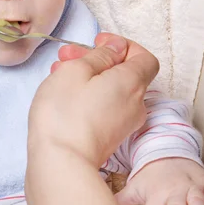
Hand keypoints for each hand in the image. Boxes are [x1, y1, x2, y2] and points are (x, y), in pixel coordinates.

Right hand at [28, 33, 158, 168]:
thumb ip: (100, 55)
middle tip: (68, 55)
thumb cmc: (65, 113)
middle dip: (97, 59)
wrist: (60, 162)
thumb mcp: (77, 70)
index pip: (144, 58)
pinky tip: (64, 95)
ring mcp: (124, 124)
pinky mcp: (109, 138)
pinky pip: (105, 108)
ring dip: (88, 77)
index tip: (99, 42)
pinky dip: (89, 96)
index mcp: (132, 82)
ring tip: (58, 73)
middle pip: (124, 73)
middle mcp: (135, 104)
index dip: (123, 46)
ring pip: (111, 91)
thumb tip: (116, 49)